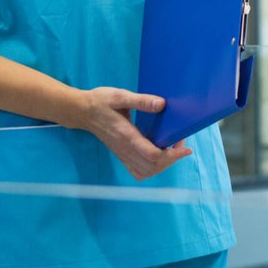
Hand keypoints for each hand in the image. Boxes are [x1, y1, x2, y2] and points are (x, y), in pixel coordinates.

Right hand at [69, 87, 193, 179]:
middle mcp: (125, 150)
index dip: (172, 155)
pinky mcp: (121, 155)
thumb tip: (162, 105)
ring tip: (172, 148)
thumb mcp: (120, 96)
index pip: (153, 155)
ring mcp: (122, 154)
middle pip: (153, 166)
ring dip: (163, 164)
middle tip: (180, 142)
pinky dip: (152, 168)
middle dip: (171, 158)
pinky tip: (158, 155)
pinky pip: (138, 171)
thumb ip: (141, 101)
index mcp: (127, 136)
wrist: (82, 111)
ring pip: (147, 172)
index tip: (185, 148)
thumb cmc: (101, 101)